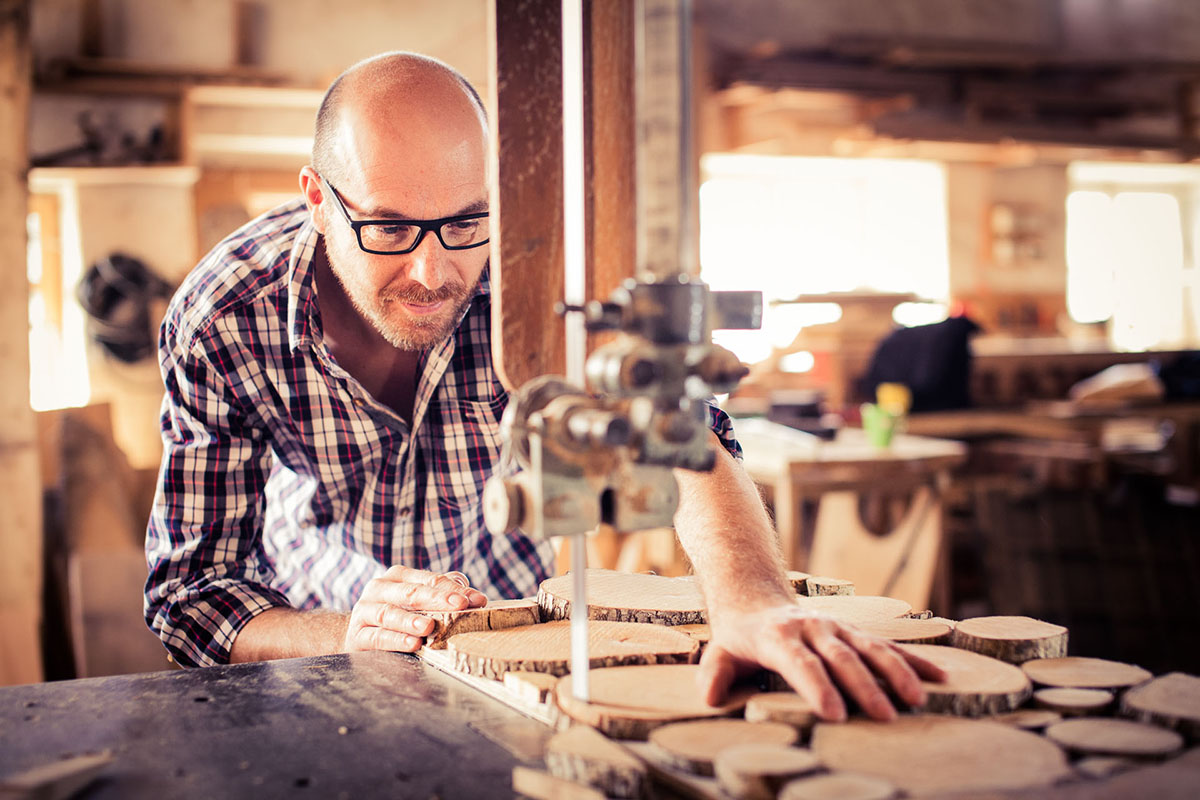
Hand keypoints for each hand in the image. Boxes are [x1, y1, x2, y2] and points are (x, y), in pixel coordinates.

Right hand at [343, 566, 486, 652]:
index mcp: (398, 576)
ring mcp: (365, 611)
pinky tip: (413, 643)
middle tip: (460, 605)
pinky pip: (377, 637)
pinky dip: (396, 640)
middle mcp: (379, 589)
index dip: (453, 589)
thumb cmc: (397, 613)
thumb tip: (475, 596)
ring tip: (430, 626)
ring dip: (411, 620)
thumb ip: (444, 594)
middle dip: (438, 599)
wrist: (358, 633)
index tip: (477, 600)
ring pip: (389, 613)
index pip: (430, 580)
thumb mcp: (418, 600)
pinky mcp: (357, 635)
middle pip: (411, 592)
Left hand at [698, 603, 947, 721]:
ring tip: (916, 699)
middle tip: (883, 716)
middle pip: (841, 658)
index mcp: (779, 637)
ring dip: (895, 672)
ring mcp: (837, 627)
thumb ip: (716, 673)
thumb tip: (710, 697)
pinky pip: (888, 646)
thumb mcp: (721, 651)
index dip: (818, 688)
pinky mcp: (855, 632)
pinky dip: (914, 660)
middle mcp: (813, 628)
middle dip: (863, 687)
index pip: (801, 664)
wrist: (758, 600)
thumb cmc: (740, 637)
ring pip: (871, 648)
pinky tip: (940, 677)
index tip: (834, 713)